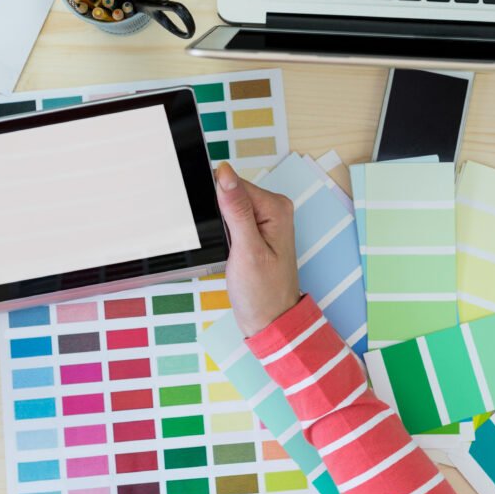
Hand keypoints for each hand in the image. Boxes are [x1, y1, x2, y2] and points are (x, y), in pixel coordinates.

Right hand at [215, 162, 300, 336]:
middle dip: (220, 215)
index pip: (235, 184)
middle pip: (232, 194)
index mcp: (276, 207)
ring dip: (222, 226)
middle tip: (228, 244)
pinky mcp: (257, 230)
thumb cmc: (262, 292)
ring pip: (230, 207)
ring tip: (232, 250)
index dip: (218, 203)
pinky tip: (231, 249)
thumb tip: (225, 174)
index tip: (221, 229)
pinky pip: (233, 219)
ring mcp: (266, 220)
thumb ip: (236, 210)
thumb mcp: (246, 249)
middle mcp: (275, 209)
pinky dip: (226, 233)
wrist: (269, 319)